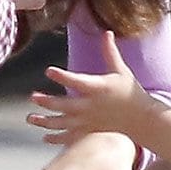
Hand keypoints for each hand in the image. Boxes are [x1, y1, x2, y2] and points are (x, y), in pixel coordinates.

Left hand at [28, 31, 148, 145]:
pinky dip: (56, 138)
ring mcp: (89, 120)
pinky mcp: (89, 131)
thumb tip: (107, 32)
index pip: (77, 81)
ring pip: (63, 123)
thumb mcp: (121, 70)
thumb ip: (110, 52)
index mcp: (98, 88)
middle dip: (48, 102)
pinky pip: (70, 137)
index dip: (62, 77)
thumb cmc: (130, 91)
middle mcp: (91, 105)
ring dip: (45, 121)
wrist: (140, 118)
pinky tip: (44, 136)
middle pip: (65, 105)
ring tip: (30, 117)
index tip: (48, 71)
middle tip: (33, 96)